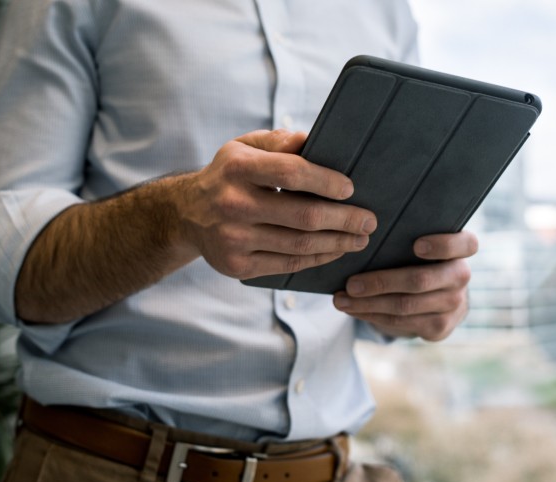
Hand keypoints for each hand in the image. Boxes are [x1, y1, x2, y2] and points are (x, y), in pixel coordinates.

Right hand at [176, 129, 376, 279]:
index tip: (351, 189)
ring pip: (300, 244)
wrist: (186, 214)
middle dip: (344, 219)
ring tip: (360, 238)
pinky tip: (336, 250)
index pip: (291, 173)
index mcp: (237, 168)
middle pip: (303, 216)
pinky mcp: (237, 267)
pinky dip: (318, 258)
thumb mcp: (244, 147)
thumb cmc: (229, 175)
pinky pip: (288, 264)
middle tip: (370, 220)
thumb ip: (279, 141)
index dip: (326, 181)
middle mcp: (233, 204)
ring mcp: (234, 239)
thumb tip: (314, 141)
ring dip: (338, 242)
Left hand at [333, 231, 477, 341]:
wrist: (437, 296)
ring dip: (368, 304)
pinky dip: (371, 315)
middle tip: (351, 283)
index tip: (416, 245)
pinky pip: (400, 322)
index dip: (443, 246)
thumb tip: (361, 232)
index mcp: (461, 249)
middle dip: (381, 282)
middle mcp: (461, 277)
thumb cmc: (419, 259)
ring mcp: (453, 305)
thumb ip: (405, 235)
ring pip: (405, 306)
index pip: (466, 244)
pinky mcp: (439, 327)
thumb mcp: (419, 243)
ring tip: (341, 300)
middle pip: (420, 280)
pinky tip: (353, 309)